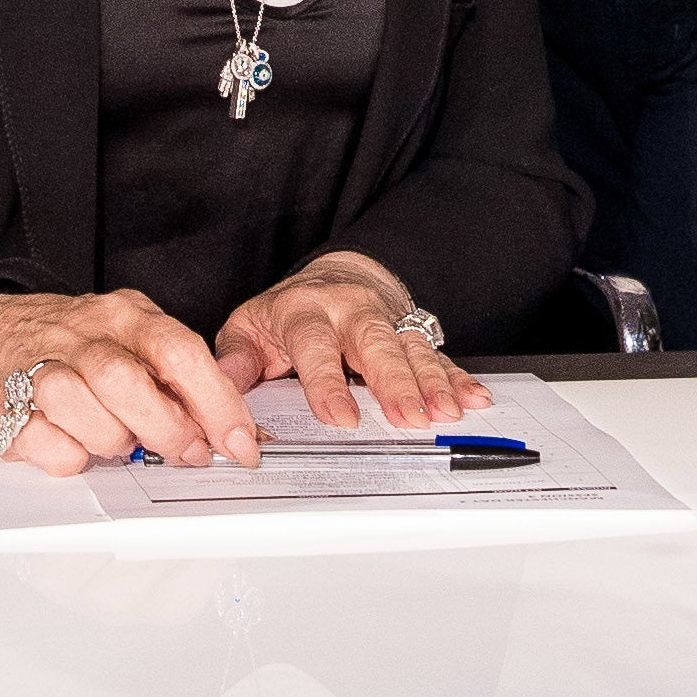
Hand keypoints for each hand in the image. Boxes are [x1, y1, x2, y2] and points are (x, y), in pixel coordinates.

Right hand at [0, 287, 259, 474]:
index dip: (217, 402)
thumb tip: (224, 426)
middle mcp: (82, 335)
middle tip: (183, 451)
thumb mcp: (128, 336)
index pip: (179, 350)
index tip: (240, 442)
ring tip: (112, 438)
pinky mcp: (4, 408)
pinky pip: (50, 446)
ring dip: (112, 441)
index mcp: (124, 315)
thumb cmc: (70, 344)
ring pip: (87, 414)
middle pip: (129, 382)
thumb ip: (174, 375)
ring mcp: (39, 369)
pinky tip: (72, 443)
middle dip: (166, 429)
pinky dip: (71, 456)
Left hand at [214, 253, 483, 434]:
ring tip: (447, 413)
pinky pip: (438, 355)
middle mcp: (351, 312)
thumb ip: (236, 361)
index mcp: (305, 312)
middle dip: (396, 383)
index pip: (315, 347)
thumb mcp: (249, 328)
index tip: (340, 419)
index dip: (327, 383)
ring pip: (412, 349)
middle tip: (411, 418)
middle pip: (376, 344)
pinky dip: (458, 378)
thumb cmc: (288, 313)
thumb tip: (222, 389)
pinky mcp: (412, 333)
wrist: (336, 277)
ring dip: (433, 382)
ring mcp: (386, 321)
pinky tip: (474, 398)